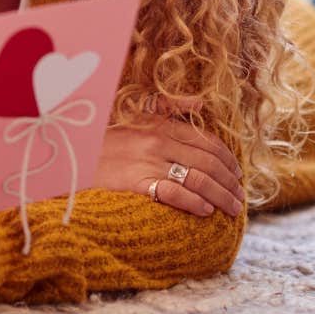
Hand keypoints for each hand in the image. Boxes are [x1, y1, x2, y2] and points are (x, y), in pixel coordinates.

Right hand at [92, 105, 245, 217]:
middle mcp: (159, 142)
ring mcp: (148, 163)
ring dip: (220, 195)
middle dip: (230, 182)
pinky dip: (193, 202)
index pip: (207, 143)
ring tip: (231, 208)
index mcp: (162, 125)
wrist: (73, 153)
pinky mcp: (137, 183)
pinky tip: (205, 211)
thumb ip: (170, 107)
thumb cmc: (107, 138)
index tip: (238, 174)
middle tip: (240, 197)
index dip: (228, 160)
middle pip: (208, 163)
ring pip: (197, 179)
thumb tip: (201, 102)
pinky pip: (173, 193)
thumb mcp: (137, 116)